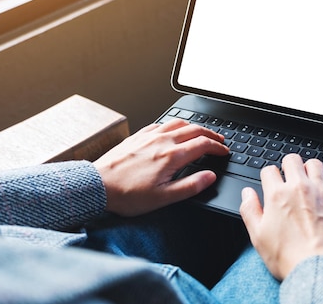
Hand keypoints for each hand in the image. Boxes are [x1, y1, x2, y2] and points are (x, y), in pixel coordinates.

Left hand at [93, 119, 228, 215]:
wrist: (97, 184)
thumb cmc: (127, 194)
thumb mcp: (163, 198)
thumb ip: (190, 186)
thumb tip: (210, 177)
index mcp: (171, 156)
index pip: (203, 145)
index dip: (218, 148)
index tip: (224, 152)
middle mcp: (162, 141)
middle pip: (194, 129)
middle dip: (211, 134)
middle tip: (220, 140)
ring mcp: (149, 136)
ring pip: (178, 123)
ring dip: (194, 126)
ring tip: (202, 132)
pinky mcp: (138, 136)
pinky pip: (161, 123)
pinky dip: (174, 124)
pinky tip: (174, 129)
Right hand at [240, 154, 322, 280]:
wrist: (319, 270)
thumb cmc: (288, 258)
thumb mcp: (257, 236)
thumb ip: (249, 210)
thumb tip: (247, 193)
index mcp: (277, 195)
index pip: (269, 170)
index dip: (269, 176)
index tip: (272, 183)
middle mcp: (300, 188)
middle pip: (292, 159)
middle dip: (288, 166)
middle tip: (290, 177)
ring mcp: (322, 192)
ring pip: (315, 164)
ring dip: (310, 170)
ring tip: (309, 181)